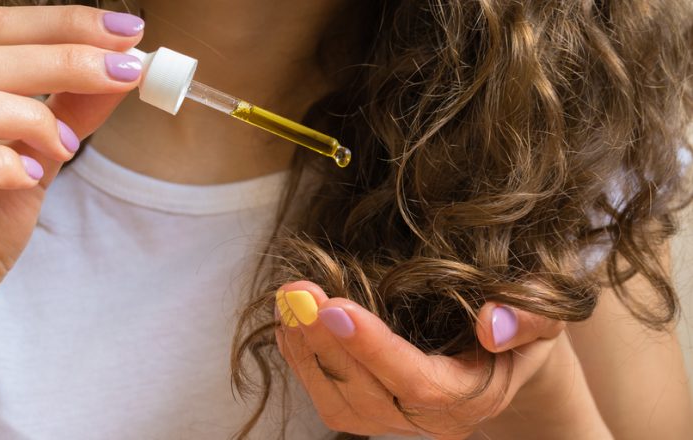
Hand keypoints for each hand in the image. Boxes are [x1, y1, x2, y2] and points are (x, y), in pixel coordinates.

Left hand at [274, 280, 565, 438]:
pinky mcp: (372, 410)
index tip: (335, 307)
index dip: (373, 348)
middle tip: (297, 292)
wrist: (507, 351)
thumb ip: (530, 318)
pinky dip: (303, 362)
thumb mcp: (547, 312)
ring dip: (306, 352)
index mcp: (474, 396)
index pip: (418, 383)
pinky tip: (290, 325)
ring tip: (288, 301)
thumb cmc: (524, 324)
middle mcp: (433, 420)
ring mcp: (398, 420)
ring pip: (339, 404)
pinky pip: (329, 397)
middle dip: (325, 343)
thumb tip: (490, 323)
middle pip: (368, 395)